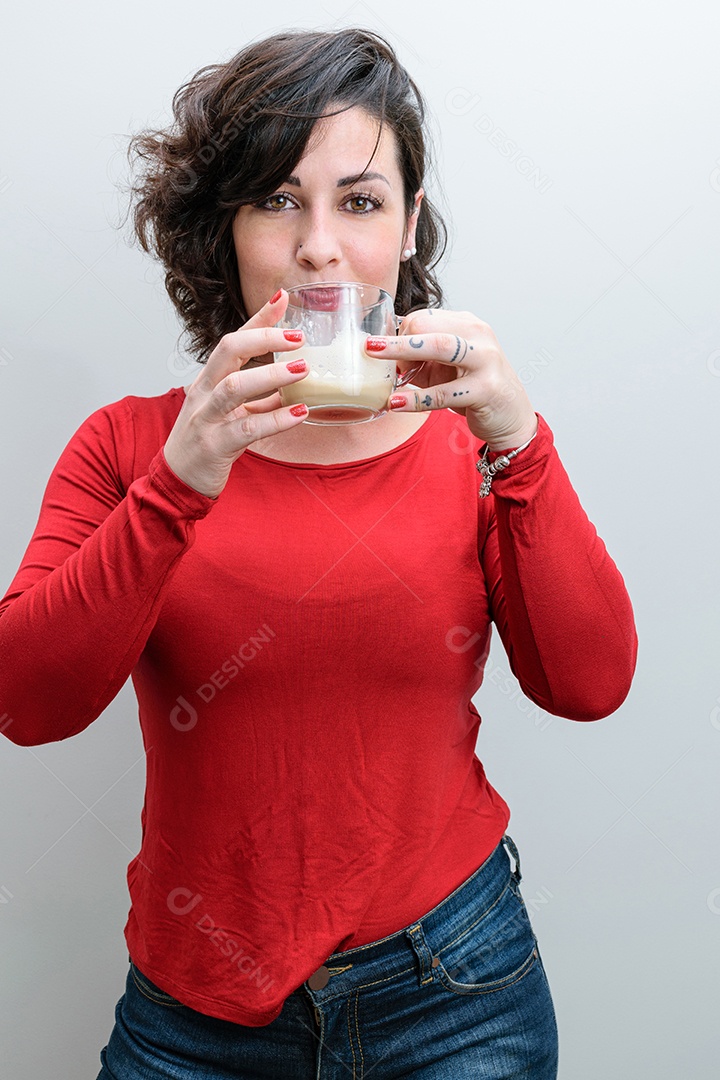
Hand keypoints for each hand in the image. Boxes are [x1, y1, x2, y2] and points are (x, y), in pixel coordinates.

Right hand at [163, 291, 308, 497]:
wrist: (177, 479)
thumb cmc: (206, 441)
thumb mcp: (229, 410)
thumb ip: (257, 394)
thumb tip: (291, 377)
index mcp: (208, 379)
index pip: (234, 339)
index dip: (258, 319)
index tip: (283, 299)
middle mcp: (204, 391)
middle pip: (228, 350)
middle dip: (264, 338)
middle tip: (299, 338)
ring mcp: (207, 417)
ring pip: (235, 386)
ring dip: (272, 375)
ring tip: (303, 369)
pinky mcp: (215, 445)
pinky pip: (247, 428)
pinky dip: (276, 420)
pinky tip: (299, 414)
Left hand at [366, 308, 537, 449]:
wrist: (512, 416)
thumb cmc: (475, 388)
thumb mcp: (447, 368)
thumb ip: (419, 358)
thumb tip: (381, 351)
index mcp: (468, 325)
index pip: (426, 318)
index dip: (402, 334)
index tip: (388, 355)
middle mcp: (479, 336)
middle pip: (430, 327)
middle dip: (396, 336)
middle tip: (368, 347)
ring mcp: (485, 361)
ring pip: (440, 348)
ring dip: (403, 352)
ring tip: (376, 359)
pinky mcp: (485, 390)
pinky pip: (443, 393)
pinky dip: (415, 399)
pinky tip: (396, 403)